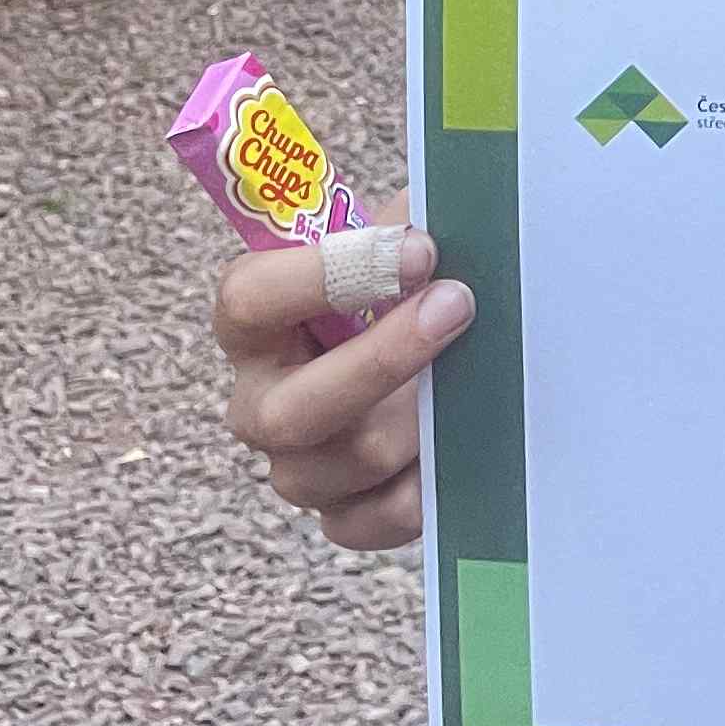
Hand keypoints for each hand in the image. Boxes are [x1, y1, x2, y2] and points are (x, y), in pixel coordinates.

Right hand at [215, 224, 475, 551]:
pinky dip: (430, 483)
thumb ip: (410, 226)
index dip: (328, 274)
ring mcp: (298, 467)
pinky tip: (466, 442)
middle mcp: (262, 402)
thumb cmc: (406, 286)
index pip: (249, 299)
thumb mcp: (402, 243)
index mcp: (254, 324)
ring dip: (421, 416)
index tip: (420, 250)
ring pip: (349, 460)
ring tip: (475, 376)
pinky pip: (381, 517)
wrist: (433, 352)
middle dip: (383, 358)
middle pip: (292, 408)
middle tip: (458, 306)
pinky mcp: (344, 514)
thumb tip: (458, 208)